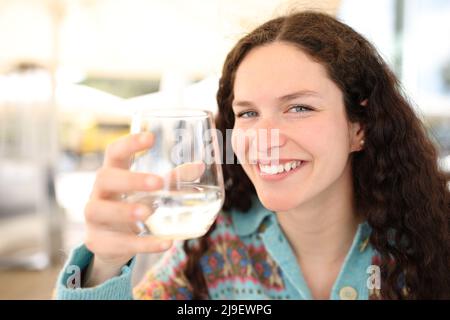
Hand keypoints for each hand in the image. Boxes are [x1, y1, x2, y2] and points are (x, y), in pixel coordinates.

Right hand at [83, 133, 172, 285]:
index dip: (129, 143)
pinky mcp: (97, 243)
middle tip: (157, 183)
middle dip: (130, 180)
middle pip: (105, 178)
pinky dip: (142, 245)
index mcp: (113, 173)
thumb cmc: (132, 206)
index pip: (114, 152)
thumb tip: (200, 166)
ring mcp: (94, 218)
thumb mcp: (149, 193)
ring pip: (100, 211)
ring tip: (147, 214)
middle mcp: (99, 192)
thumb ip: (171, 180)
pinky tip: (165, 243)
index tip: (151, 137)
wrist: (110, 244)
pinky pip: (117, 243)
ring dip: (124, 211)